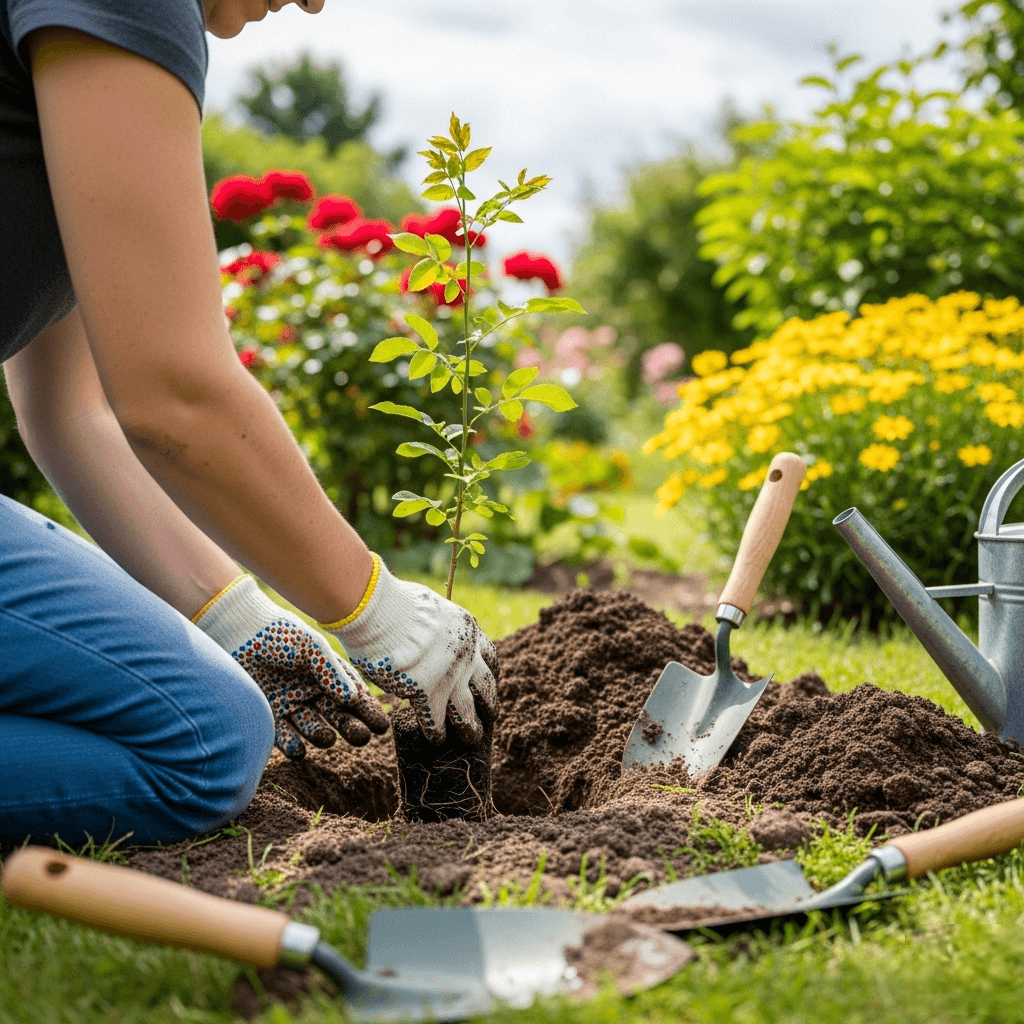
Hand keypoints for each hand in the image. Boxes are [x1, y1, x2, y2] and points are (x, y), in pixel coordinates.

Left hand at [193, 576, 388, 759]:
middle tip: (361, 737)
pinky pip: (284, 736)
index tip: (381, 726)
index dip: (367, 711)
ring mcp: (290, 704)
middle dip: (350, 727)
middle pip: (337, 715)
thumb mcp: (311, 647)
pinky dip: (293, 745)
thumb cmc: (279, 634)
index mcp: (327, 673)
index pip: (353, 696)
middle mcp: (311, 691)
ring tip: (327, 737)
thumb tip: (353, 698)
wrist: (238, 633)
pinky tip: (300, 750)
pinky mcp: (268, 715)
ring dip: (321, 735)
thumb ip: (331, 672)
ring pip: (312, 727)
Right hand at [323, 555, 498, 744]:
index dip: (489, 672)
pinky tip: (434, 740)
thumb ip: (437, 625)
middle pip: (486, 686)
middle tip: (490, 715)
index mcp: (467, 630)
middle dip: (489, 703)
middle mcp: (465, 654)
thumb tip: (430, 632)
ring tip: (471, 739)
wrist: (379, 609)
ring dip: (470, 727)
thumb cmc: (394, 603)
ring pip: (467, 710)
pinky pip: (436, 721)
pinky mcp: (427, 693)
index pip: (489, 656)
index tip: (490, 681)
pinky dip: (436, 732)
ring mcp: (449, 676)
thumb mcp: (430, 607)